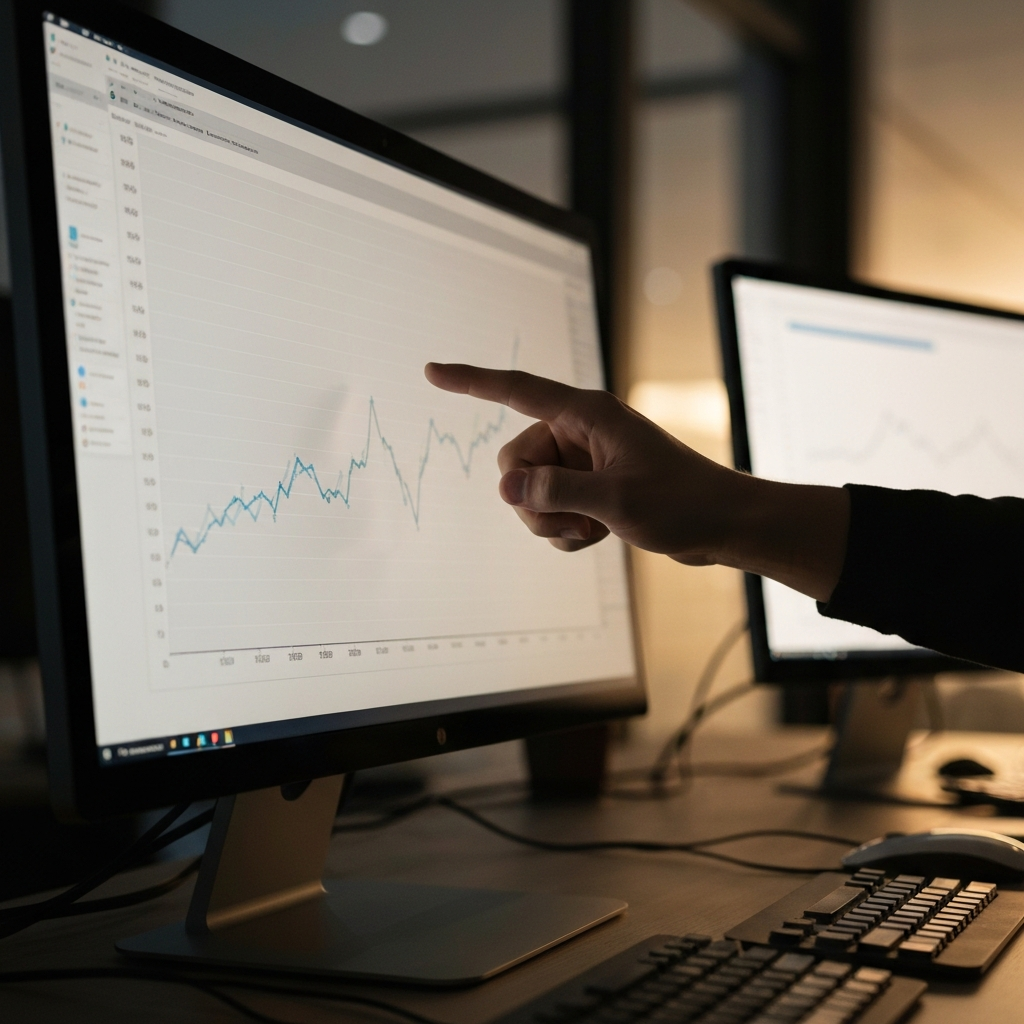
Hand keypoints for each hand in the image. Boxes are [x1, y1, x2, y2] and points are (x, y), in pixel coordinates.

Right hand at [423, 364, 849, 601]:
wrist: (721, 527)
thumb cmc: (681, 502)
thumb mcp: (614, 500)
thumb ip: (555, 492)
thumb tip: (507, 489)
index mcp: (586, 414)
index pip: (516, 391)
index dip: (471, 382)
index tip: (432, 371)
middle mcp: (579, 433)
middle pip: (514, 461)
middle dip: (532, 499)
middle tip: (569, 519)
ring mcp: (582, 462)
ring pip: (529, 492)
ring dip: (550, 520)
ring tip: (591, 528)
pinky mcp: (588, 487)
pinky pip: (550, 510)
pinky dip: (565, 529)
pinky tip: (596, 536)